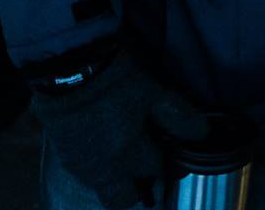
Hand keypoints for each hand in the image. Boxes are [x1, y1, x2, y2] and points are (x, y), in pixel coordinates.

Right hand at [30, 55, 205, 209]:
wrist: (65, 68)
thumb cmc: (114, 80)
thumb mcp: (153, 94)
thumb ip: (178, 117)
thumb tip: (203, 133)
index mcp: (127, 157)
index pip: (155, 174)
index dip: (167, 168)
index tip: (172, 159)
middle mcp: (102, 170)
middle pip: (123, 198)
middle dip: (137, 190)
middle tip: (146, 169)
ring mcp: (78, 164)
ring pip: (102, 187)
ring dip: (117, 178)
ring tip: (125, 151)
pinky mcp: (61, 152)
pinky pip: (85, 172)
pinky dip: (98, 165)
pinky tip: (103, 142)